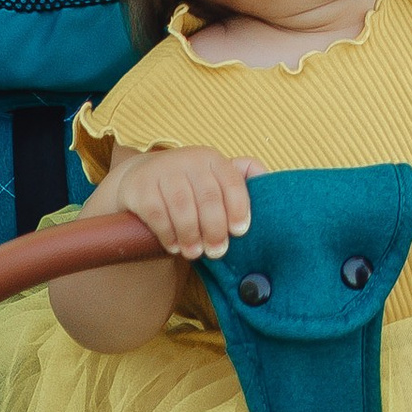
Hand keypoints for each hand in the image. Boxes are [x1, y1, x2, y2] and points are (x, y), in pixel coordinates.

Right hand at [96, 144, 263, 261]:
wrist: (141, 177)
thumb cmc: (188, 182)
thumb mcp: (212, 174)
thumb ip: (241, 176)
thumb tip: (270, 179)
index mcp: (212, 158)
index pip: (232, 181)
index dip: (238, 207)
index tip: (240, 232)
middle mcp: (189, 160)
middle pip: (208, 197)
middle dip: (215, 228)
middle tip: (218, 251)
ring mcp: (163, 171)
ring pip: (182, 206)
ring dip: (191, 234)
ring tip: (195, 253)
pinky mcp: (141, 187)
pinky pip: (156, 213)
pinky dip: (167, 233)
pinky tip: (173, 246)